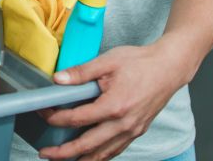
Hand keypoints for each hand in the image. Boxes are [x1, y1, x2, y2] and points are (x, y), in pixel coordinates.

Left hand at [37, 42, 189, 160]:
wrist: (169, 68)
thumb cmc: (140, 62)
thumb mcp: (108, 61)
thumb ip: (81, 72)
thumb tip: (58, 79)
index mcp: (115, 106)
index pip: (78, 119)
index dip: (56, 118)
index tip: (43, 114)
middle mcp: (124, 124)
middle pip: (88, 146)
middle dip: (63, 153)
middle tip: (45, 153)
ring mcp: (132, 131)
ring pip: (102, 154)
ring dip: (81, 160)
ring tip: (62, 160)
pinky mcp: (137, 131)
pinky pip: (115, 150)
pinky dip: (100, 157)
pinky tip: (89, 156)